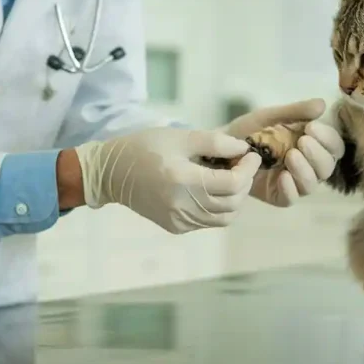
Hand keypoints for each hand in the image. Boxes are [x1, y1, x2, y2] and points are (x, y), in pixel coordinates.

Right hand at [73, 128, 261, 233]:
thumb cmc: (145, 147)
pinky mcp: (176, 227)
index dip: (248, 169)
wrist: (111, 173)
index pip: (232, 184)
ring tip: (231, 177)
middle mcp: (182, 206)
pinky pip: (209, 222)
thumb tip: (243, 149)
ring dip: (235, 198)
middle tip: (243, 164)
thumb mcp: (180, 137)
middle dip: (245, 183)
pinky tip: (212, 189)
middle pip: (232, 202)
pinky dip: (219, 207)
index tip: (251, 155)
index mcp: (182, 181)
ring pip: (225, 217)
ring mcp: (179, 220)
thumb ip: (215, 143)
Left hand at [224, 99, 344, 206]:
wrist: (218, 147)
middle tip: (302, 142)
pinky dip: (290, 189)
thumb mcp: (269, 116)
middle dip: (318, 155)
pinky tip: (282, 176)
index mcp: (310, 144)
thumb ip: (295, 112)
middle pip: (327, 167)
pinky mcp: (277, 195)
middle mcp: (306, 165)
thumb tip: (322, 104)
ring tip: (290, 156)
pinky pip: (291, 199)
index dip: (328, 139)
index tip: (312, 128)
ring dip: (305, 170)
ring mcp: (292, 181)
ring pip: (312, 184)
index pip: (333, 146)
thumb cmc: (246, 130)